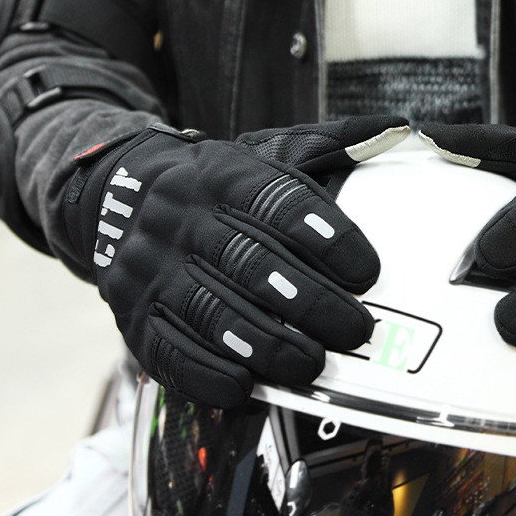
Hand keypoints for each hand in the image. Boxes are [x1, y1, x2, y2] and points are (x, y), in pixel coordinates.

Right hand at [64, 116, 409, 406]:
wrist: (119, 195)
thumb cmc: (214, 187)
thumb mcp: (262, 154)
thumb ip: (328, 148)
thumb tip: (396, 129)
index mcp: (221, 176)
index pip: (276, 203)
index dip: (326, 239)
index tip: (367, 272)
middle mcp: (181, 219)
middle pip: (250, 264)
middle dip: (310, 303)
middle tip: (355, 331)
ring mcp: (151, 270)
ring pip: (211, 312)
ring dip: (267, 344)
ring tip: (311, 363)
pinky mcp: (134, 315)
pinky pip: (168, 350)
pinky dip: (208, 373)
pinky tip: (244, 385)